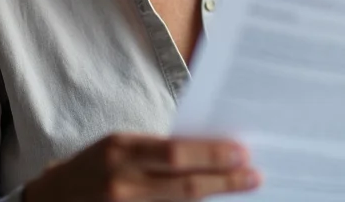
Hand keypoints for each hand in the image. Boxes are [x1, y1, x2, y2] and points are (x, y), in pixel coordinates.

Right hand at [24, 133, 260, 201]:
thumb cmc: (91, 168)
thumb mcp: (118, 148)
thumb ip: (154, 153)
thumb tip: (203, 156)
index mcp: (121, 149)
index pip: (176, 152)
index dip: (212, 154)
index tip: (242, 152)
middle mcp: (122, 182)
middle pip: (184, 186)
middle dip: (224, 181)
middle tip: (254, 176)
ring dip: (213, 201)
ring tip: (240, 191)